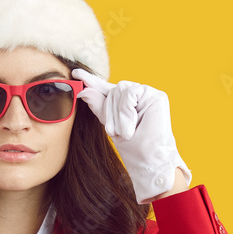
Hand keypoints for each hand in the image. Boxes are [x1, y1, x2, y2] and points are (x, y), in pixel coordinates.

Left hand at [73, 68, 191, 203]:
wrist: (147, 160)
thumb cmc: (132, 147)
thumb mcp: (109, 125)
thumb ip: (98, 106)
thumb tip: (83, 91)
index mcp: (124, 102)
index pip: (106, 89)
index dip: (91, 80)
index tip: (75, 73)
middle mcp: (136, 95)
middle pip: (112, 90)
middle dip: (110, 113)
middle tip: (115, 132)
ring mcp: (147, 94)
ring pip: (120, 90)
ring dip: (119, 115)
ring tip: (126, 132)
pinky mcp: (156, 95)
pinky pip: (130, 94)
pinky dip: (127, 111)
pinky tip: (132, 126)